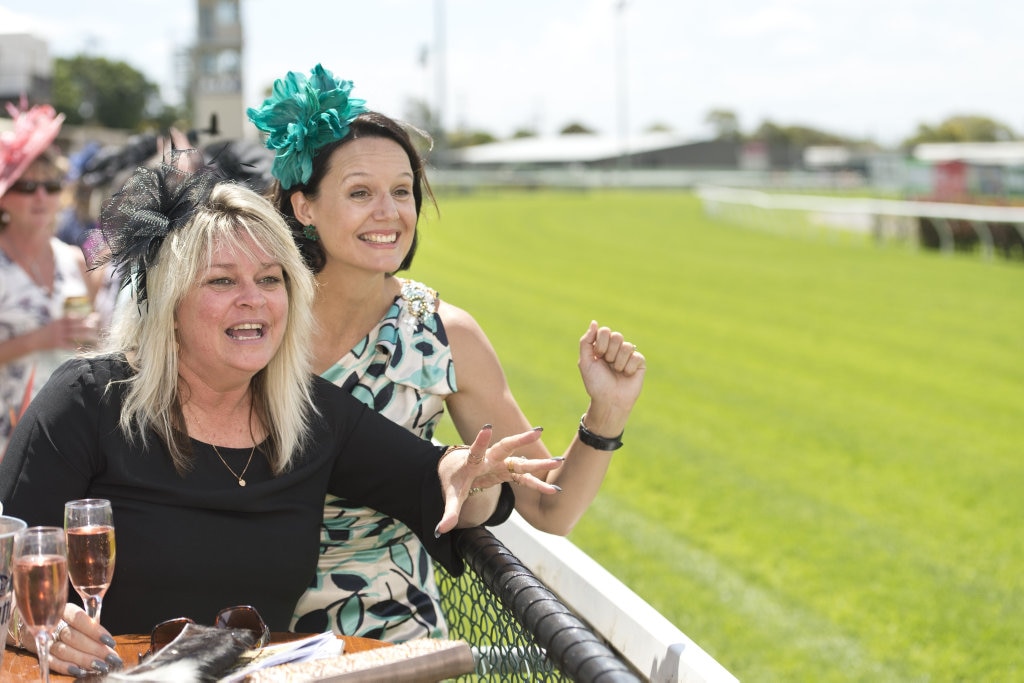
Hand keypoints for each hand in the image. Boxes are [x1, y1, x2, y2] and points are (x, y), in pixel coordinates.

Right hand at [39, 313, 98, 350]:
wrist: (32, 340)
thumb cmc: (45, 332)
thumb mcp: (54, 323)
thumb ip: (64, 321)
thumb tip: (78, 319)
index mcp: (59, 321)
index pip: (74, 317)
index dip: (84, 317)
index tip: (94, 317)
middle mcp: (59, 327)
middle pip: (77, 325)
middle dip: (89, 326)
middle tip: (98, 328)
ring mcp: (58, 335)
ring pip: (76, 335)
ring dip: (87, 336)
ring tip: (96, 338)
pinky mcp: (57, 344)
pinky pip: (70, 345)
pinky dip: (77, 347)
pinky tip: (84, 348)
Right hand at [39, 604, 122, 676]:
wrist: (33, 622)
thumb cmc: (62, 620)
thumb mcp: (75, 617)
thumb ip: (90, 624)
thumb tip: (108, 641)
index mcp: (64, 610)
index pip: (80, 619)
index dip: (95, 631)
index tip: (110, 642)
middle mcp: (52, 623)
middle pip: (73, 637)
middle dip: (94, 649)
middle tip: (111, 658)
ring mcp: (43, 638)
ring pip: (64, 650)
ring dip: (83, 659)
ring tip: (100, 666)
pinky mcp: (37, 651)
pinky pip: (51, 661)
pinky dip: (65, 667)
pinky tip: (80, 671)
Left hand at [434, 425, 562, 534]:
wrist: (458, 469)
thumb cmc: (454, 480)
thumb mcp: (450, 496)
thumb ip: (449, 512)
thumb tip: (441, 530)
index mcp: (472, 462)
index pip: (476, 450)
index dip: (481, 441)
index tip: (487, 427)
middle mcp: (489, 459)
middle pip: (505, 447)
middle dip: (521, 440)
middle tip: (538, 432)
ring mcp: (500, 464)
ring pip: (520, 461)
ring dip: (538, 463)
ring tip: (559, 461)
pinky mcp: (507, 472)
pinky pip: (524, 478)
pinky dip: (537, 484)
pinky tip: (553, 489)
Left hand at [579, 320, 645, 412]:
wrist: (608, 400)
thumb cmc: (596, 382)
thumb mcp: (585, 362)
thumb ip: (586, 341)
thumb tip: (594, 322)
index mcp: (603, 345)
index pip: (604, 331)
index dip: (600, 344)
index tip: (598, 357)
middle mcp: (616, 348)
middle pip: (617, 336)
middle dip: (609, 353)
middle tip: (608, 364)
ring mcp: (629, 354)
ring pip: (627, 346)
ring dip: (618, 362)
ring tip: (617, 371)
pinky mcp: (639, 362)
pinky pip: (636, 356)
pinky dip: (628, 368)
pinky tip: (626, 375)